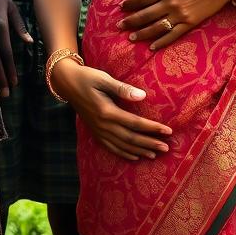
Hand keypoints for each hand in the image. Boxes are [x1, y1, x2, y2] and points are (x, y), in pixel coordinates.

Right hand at [52, 60, 171, 161]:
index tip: (168, 131)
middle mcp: (103, 125)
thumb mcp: (104, 79)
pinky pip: (111, 147)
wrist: (67, 83)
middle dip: (150, 144)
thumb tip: (142, 96)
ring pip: (122, 146)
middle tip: (167, 148)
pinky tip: (135, 157)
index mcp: (107, 112)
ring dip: (140, 151)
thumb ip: (122, 88)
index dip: (152, 128)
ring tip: (155, 154)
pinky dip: (124, 153)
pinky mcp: (95, 133)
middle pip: (131, 138)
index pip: (135, 123)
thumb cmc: (88, 77)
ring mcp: (98, 131)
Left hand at [119, 0, 235, 49]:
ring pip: (156, 27)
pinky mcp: (190, 23)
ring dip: (142, 33)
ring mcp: (180, 15)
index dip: (129, 4)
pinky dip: (162, 42)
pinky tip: (152, 47)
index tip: (121, 7)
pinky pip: (173, 35)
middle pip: (145, 15)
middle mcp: (170, 3)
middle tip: (119, 26)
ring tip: (131, 37)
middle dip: (130, 21)